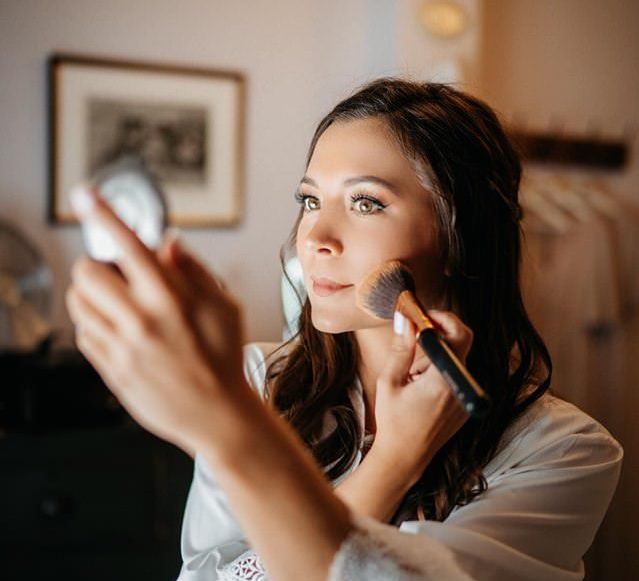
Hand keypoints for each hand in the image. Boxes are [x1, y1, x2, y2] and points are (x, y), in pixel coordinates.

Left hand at [65, 188, 247, 453]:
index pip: (128, 244)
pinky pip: (83, 334)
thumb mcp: (225, 306)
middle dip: (98, 266)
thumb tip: (166, 242)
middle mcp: (139, 320)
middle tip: (119, 277)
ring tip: (119, 305)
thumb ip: (193, 270)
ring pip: (78, 302)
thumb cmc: (225, 357)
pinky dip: (95, 325)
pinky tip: (121, 333)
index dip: (103, 212)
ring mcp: (121, 347)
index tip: (84, 194)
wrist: (217, 415)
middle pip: (86, 271)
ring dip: (93, 295)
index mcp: (170, 298)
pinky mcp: (110, 370)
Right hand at [372, 310, 472, 484]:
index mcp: (443, 378)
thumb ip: (401, 348)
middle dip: (439, 334)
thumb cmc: (393, 421)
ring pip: (457, 361)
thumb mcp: (389, 381)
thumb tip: (405, 319)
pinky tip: (421, 387)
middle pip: (460, 345)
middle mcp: (460, 386)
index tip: (423, 316)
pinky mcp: (464, 405)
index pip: (459, 334)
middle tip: (416, 336)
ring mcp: (465, 397)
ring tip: (413, 374)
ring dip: (437, 356)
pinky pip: (456, 377)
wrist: (405, 458)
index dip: (444, 318)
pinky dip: (441, 372)